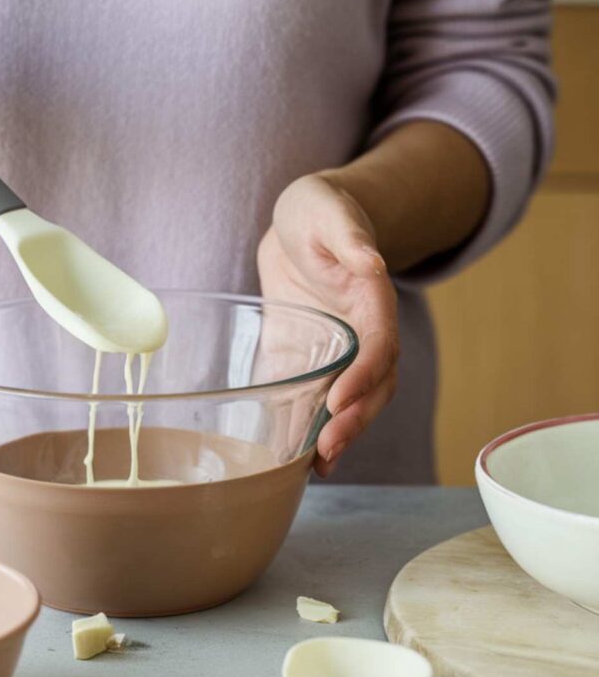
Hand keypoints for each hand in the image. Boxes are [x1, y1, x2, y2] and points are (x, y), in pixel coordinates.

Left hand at [257, 173, 398, 477]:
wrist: (301, 225)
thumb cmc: (317, 211)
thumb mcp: (326, 210)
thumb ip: (348, 234)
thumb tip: (370, 260)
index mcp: (371, 297)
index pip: (378, 344)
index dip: (364, 375)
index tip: (339, 400)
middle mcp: (361, 331)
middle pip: (373, 385)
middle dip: (355, 419)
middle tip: (328, 450)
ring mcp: (338, 350)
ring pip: (352, 400)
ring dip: (339, 433)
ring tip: (317, 466)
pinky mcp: (309, 359)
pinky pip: (315, 398)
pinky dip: (310, 429)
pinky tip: (299, 461)